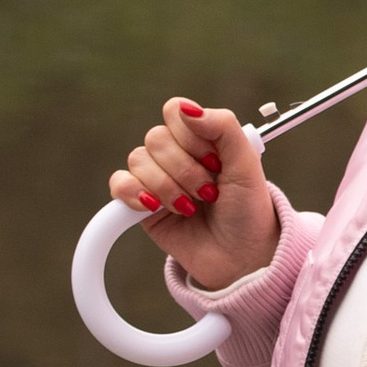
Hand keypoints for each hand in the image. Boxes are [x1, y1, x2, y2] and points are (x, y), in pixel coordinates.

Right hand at [110, 101, 280, 293]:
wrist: (240, 258)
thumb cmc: (248, 211)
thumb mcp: (247, 164)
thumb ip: (223, 126)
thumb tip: (186, 108)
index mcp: (201, 138)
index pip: (175, 112)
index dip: (191, 136)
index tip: (215, 162)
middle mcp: (176, 155)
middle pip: (156, 138)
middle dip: (185, 169)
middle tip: (209, 193)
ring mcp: (157, 179)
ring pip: (138, 160)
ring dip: (167, 186)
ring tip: (191, 208)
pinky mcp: (140, 205)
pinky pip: (119, 184)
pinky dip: (134, 193)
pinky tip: (155, 208)